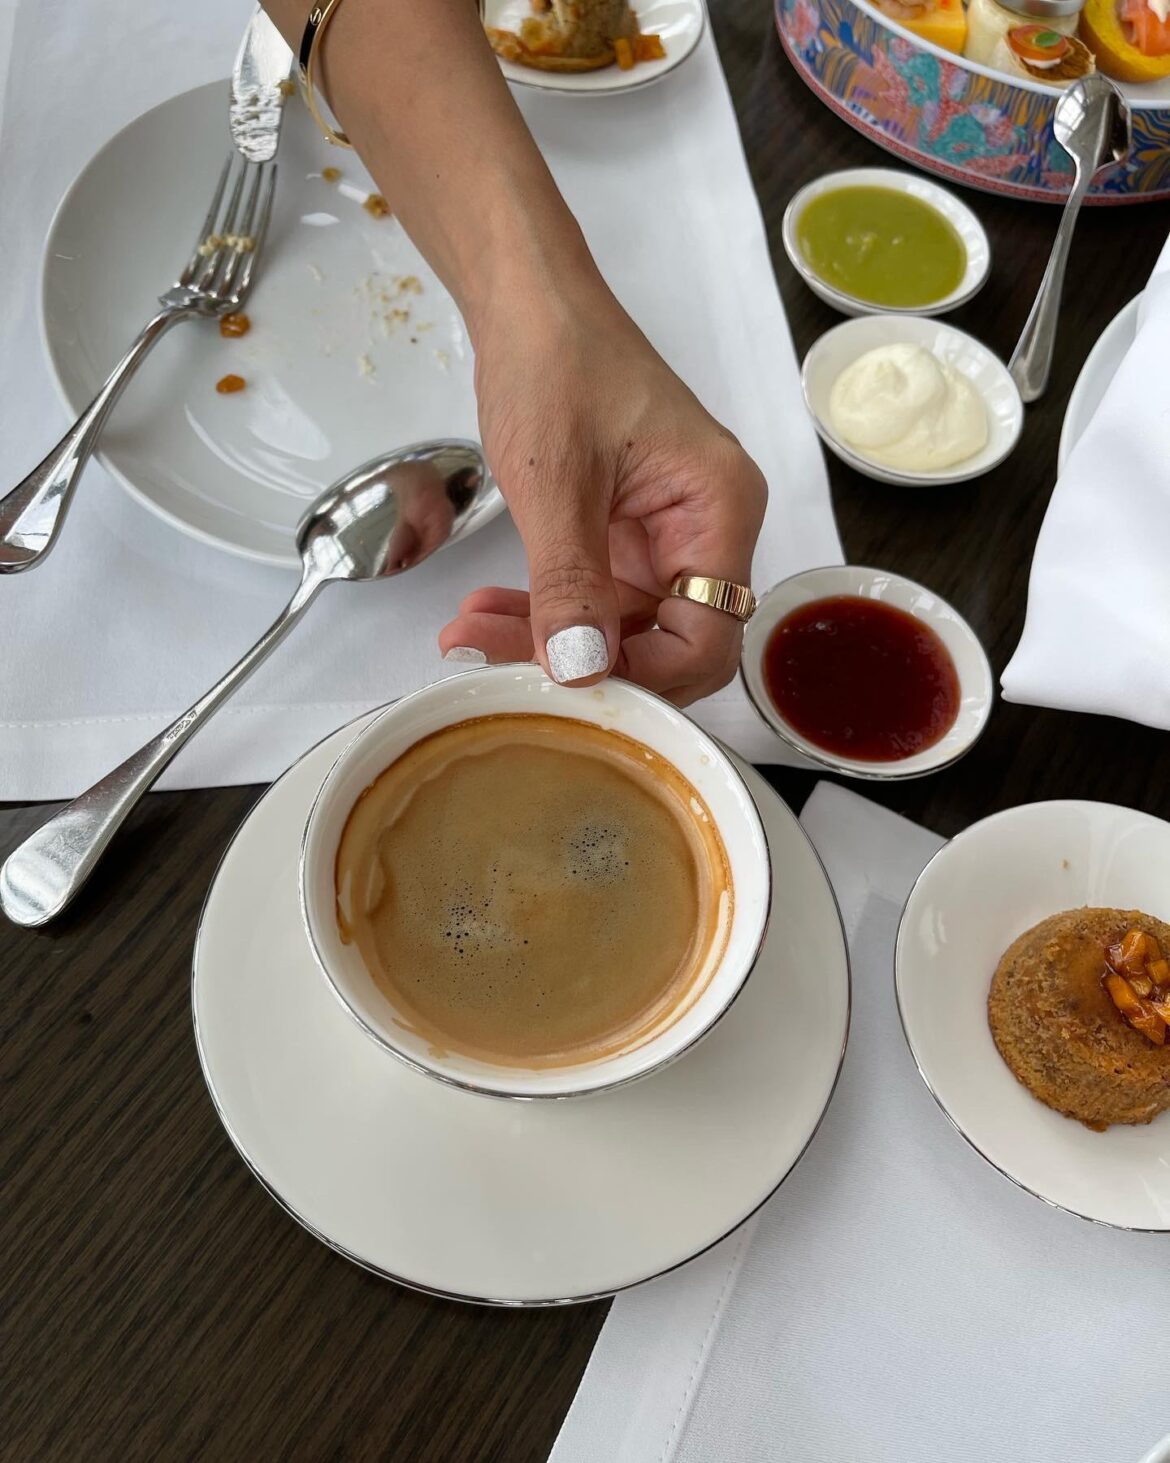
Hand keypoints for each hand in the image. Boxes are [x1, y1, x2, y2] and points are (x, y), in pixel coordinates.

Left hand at [440, 282, 766, 705]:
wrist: (528, 303)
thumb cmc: (557, 358)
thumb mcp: (555, 479)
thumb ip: (570, 581)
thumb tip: (582, 671)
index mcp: (719, 508)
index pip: (708, 636)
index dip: (644, 675)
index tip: (567, 683)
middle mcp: (706, 530)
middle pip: (665, 642)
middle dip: (586, 665)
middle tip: (497, 663)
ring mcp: (665, 537)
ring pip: (619, 630)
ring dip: (547, 642)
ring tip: (469, 634)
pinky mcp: (624, 537)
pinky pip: (592, 601)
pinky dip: (542, 613)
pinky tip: (486, 612)